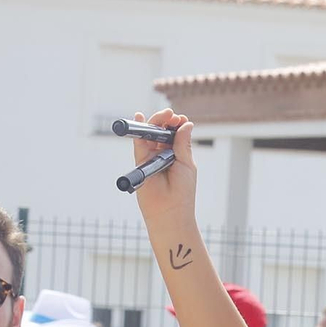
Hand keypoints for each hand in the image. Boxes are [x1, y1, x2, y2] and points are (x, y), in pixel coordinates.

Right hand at [130, 109, 198, 226]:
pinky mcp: (141, 162)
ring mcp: (151, 157)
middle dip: (165, 120)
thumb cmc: (182, 191)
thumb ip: (183, 143)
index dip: (176, 123)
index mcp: (177, 154)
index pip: (175, 133)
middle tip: (171, 115)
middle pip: (161, 130)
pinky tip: (139, 117)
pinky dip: (139, 130)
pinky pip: (138, 143)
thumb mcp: (186, 163)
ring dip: (155, 121)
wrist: (170, 211)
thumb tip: (186, 123)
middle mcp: (163, 154)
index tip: (180, 118)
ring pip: (150, 134)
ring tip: (163, 115)